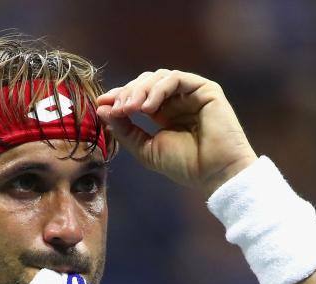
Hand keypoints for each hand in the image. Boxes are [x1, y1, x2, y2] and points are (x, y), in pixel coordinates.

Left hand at [96, 69, 257, 196]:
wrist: (215, 174)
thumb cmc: (185, 165)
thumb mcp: (146, 148)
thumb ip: (125, 129)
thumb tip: (102, 109)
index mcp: (164, 113)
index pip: (137, 96)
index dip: (118, 97)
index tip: (100, 103)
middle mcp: (177, 101)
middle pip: (146, 82)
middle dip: (127, 92)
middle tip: (117, 108)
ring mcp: (191, 93)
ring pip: (159, 77)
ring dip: (140, 90)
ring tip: (130, 109)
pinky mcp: (205, 89)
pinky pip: (175, 79)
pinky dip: (157, 89)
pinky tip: (147, 107)